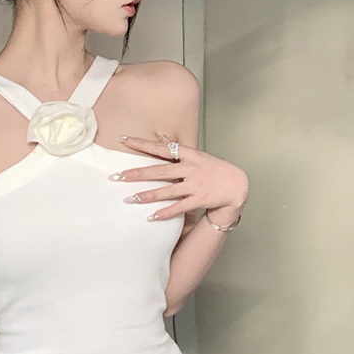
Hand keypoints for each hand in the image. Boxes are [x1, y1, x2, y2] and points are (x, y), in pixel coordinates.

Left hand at [112, 133, 248, 221]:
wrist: (236, 184)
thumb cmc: (213, 169)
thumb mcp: (196, 155)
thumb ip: (176, 149)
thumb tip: (159, 137)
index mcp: (188, 154)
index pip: (160, 148)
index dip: (141, 144)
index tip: (123, 141)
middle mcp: (190, 168)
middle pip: (159, 171)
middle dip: (136, 174)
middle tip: (117, 177)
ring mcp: (195, 185)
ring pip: (166, 191)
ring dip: (147, 195)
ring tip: (130, 199)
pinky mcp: (199, 200)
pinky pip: (178, 207)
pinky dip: (165, 213)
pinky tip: (151, 216)